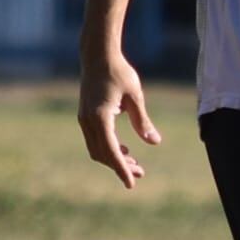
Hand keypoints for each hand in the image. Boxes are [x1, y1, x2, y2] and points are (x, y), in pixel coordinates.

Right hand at [77, 51, 160, 189]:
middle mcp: (88, 121)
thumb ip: (143, 121)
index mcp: (100, 117)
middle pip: (103, 154)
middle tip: (140, 174)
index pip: (111, 151)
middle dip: (120, 167)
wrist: (98, 56)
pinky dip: (109, 149)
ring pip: (97, 149)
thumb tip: (155, 143)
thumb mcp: (135, 97)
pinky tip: (125, 150)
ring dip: (114, 159)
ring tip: (135, 165)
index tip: (131, 184)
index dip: (121, 169)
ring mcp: (85, 119)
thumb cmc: (119, 73)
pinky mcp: (86, 117)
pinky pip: (96, 140)